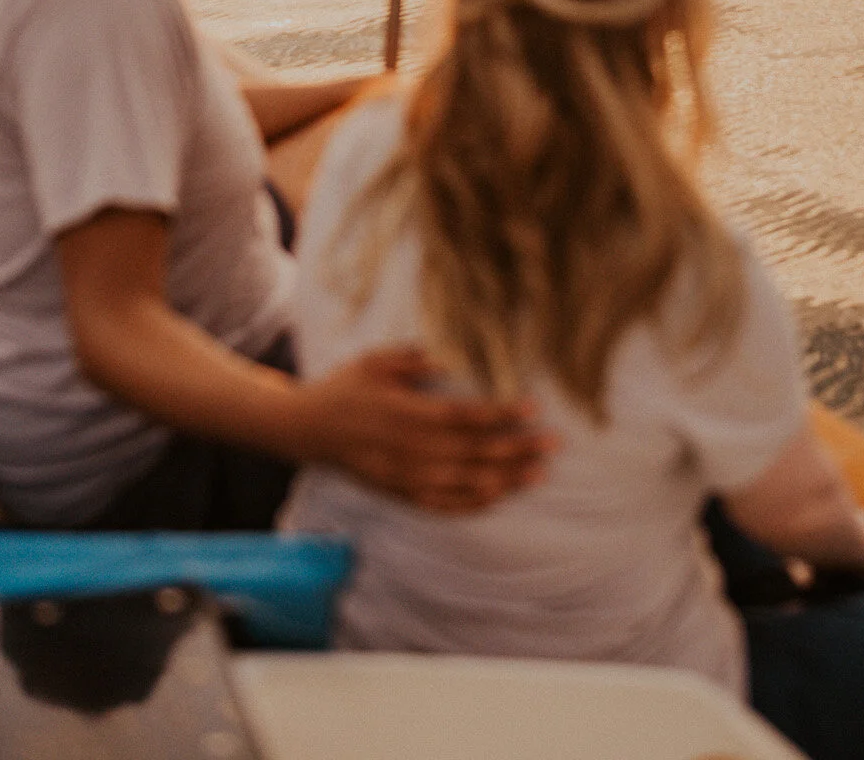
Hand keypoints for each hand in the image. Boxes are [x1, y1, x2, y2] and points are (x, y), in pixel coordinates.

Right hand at [295, 345, 553, 512]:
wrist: (308, 429)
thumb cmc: (346, 387)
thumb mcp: (376, 361)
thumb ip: (414, 360)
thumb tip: (452, 359)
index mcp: (406, 412)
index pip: (465, 417)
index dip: (501, 414)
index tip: (534, 408)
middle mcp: (410, 449)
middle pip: (474, 452)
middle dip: (518, 448)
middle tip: (554, 444)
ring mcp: (406, 476)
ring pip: (464, 482)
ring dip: (505, 479)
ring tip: (539, 473)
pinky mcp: (400, 493)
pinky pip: (443, 505)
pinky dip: (473, 503)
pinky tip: (499, 497)